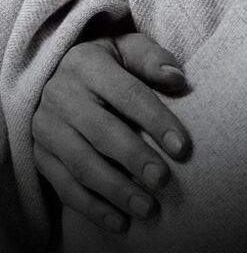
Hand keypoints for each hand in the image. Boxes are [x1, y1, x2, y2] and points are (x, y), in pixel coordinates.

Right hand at [32, 33, 190, 233]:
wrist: (58, 73)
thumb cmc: (109, 62)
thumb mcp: (128, 48)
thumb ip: (152, 59)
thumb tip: (177, 78)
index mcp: (87, 63)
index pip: (127, 93)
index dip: (156, 120)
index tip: (181, 147)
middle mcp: (61, 94)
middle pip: (102, 131)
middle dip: (134, 158)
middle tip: (163, 180)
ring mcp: (46, 127)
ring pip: (81, 164)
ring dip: (115, 190)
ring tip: (147, 207)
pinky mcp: (40, 155)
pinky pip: (64, 186)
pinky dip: (92, 208)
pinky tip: (120, 222)